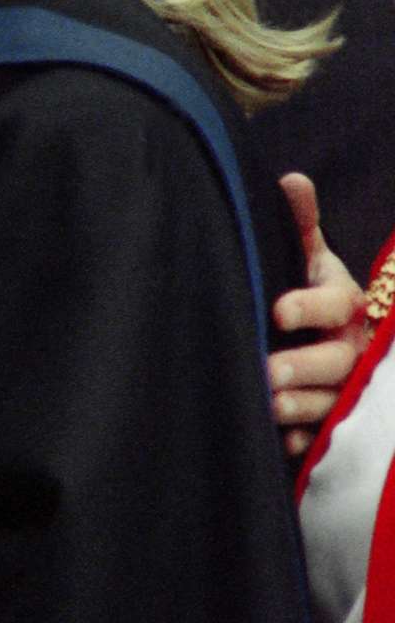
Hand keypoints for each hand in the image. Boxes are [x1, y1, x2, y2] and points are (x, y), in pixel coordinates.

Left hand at [270, 173, 366, 457]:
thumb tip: (291, 180)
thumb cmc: (318, 295)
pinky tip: (284, 442)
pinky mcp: (336, 421)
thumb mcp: (313, 260)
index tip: (278, 310)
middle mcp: (353, 347)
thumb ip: (301, 225)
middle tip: (269, 371)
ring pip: (331, 402)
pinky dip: (305, 440)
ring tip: (269, 403)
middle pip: (337, 361)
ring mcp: (348, 388)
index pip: (333, 305)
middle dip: (305, 366)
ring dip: (302, 405)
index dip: (308, 307)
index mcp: (346, 304)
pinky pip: (325, 437)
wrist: (343, 338)